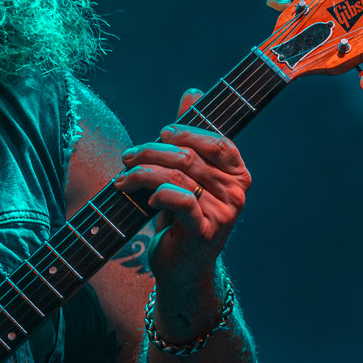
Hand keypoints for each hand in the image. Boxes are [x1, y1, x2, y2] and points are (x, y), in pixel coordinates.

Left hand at [115, 89, 251, 294]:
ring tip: (124, 177)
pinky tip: (146, 198)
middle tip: (128, 156)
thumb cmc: (183, 219)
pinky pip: (180, 200)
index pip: (215, 140)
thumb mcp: (187, 176)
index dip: (185, 132)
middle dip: (152, 151)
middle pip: (189, 157)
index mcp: (239, 174)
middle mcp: (237, 192)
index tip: (159, 134)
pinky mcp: (205, 232)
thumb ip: (191, 135)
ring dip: (143, 172)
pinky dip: (158, 193)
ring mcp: (224, 213)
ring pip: (178, 176)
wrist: (181, 269)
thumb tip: (193, 93)